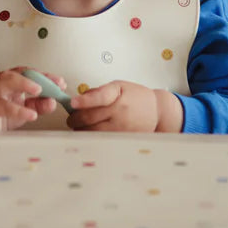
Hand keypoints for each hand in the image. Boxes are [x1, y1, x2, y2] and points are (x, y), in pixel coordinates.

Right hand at [0, 67, 66, 131]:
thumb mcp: (21, 110)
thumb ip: (37, 106)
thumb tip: (53, 102)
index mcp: (10, 82)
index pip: (30, 74)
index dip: (46, 77)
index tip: (60, 83)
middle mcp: (1, 84)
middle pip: (18, 72)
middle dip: (37, 76)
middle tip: (53, 84)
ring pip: (5, 80)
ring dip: (23, 83)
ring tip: (39, 90)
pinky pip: (0, 105)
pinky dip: (16, 109)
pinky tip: (30, 114)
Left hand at [66, 80, 180, 132]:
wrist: (156, 112)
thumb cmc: (136, 97)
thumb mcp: (119, 86)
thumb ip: (99, 91)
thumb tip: (79, 99)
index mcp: (118, 96)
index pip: (98, 98)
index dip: (83, 100)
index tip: (72, 102)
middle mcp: (120, 113)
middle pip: (90, 118)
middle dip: (75, 118)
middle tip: (71, 118)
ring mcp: (120, 128)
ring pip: (92, 132)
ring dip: (81, 129)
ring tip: (79, 126)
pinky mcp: (121, 139)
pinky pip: (101, 140)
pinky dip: (91, 137)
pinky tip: (89, 133)